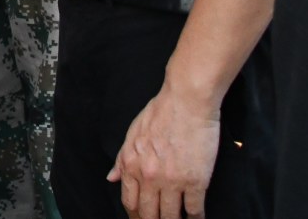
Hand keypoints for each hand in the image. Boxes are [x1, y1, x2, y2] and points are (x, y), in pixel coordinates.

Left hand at [109, 84, 221, 218]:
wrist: (187, 100)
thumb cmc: (160, 112)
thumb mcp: (132, 133)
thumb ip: (122, 159)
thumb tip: (111, 178)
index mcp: (131, 165)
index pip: (129, 202)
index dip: (135, 216)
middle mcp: (149, 177)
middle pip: (148, 214)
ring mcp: (173, 181)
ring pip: (170, 217)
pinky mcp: (196, 181)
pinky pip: (194, 209)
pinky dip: (196, 218)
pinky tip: (196, 217)